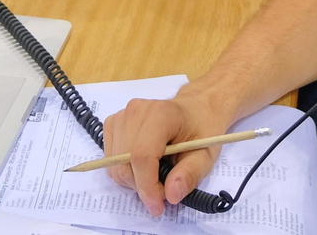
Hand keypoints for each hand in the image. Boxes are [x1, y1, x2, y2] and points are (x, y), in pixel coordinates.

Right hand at [103, 89, 231, 215]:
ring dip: (133, 180)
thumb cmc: (201, 130)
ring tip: (156, 173)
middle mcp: (137, 111)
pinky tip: (144, 164)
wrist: (195, 109)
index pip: (142, 156)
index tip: (157, 206)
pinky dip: (125, 170)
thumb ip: (190, 174)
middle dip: (142, 186)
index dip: (147, 186)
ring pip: (115, 165)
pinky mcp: (114, 123)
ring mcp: (122, 115)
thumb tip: (171, 195)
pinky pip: (110, 159)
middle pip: (125, 164)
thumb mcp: (206, 154)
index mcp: (162, 113)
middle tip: (163, 187)